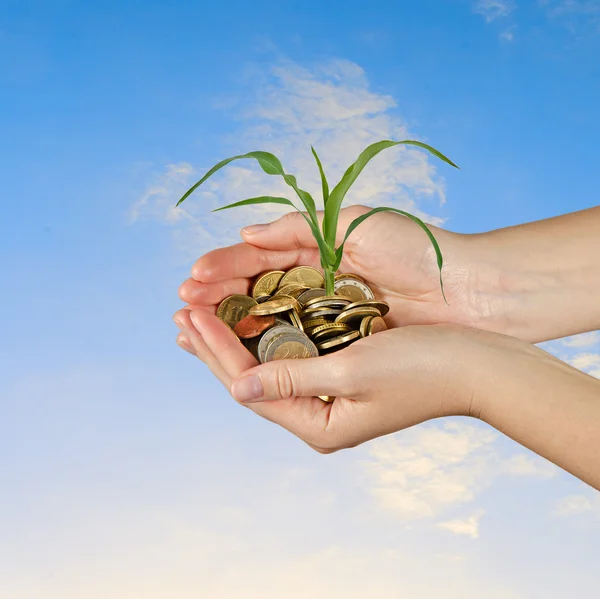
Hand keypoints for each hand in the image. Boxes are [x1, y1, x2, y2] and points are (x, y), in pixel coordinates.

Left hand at [173, 306, 495, 451]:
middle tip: (179, 314)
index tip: (187, 315)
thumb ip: (292, 379)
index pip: (250, 385)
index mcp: (319, 424)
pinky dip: (265, 337)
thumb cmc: (422, 366)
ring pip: (267, 367)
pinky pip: (290, 358)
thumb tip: (235, 387)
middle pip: (251, 380)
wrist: (476, 365)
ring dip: (234, 340)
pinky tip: (248, 321)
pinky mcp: (341, 379)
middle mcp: (319, 418)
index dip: (216, 349)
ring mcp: (330, 399)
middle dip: (214, 346)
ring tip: (199, 319)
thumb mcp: (352, 371)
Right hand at [178, 205, 505, 334]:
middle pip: (256, 292)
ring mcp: (328, 314)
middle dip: (218, 299)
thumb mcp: (355, 224)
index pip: (258, 260)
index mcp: (317, 249)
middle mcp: (317, 283)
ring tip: (195, 329)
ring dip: (233, 324)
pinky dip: (266, 345)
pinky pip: (296, 344)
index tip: (191, 282)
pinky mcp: (342, 342)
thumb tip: (247, 235)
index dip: (223, 269)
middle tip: (182, 309)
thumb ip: (298, 230)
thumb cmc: (417, 249)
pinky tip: (237, 348)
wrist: (470, 291)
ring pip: (270, 320)